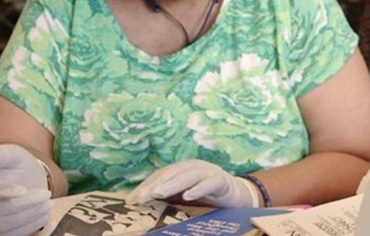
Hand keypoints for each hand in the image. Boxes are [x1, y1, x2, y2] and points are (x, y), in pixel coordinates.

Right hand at [0, 144, 51, 235]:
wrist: (28, 179)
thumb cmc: (17, 165)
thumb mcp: (12, 154)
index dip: (3, 190)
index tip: (23, 189)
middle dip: (23, 203)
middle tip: (46, 194)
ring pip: (2, 225)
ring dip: (29, 215)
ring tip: (49, 203)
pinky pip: (11, 235)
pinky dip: (30, 226)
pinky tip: (45, 215)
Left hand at [126, 160, 258, 207]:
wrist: (236, 195)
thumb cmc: (206, 196)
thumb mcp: (184, 196)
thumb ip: (168, 196)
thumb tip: (140, 202)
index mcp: (182, 170)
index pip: (161, 175)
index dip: (147, 185)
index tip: (132, 199)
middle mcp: (194, 167)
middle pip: (172, 173)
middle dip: (156, 184)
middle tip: (141, 196)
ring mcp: (209, 172)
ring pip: (189, 176)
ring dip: (173, 184)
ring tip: (159, 193)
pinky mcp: (222, 181)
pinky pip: (210, 183)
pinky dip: (199, 189)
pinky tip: (188, 196)